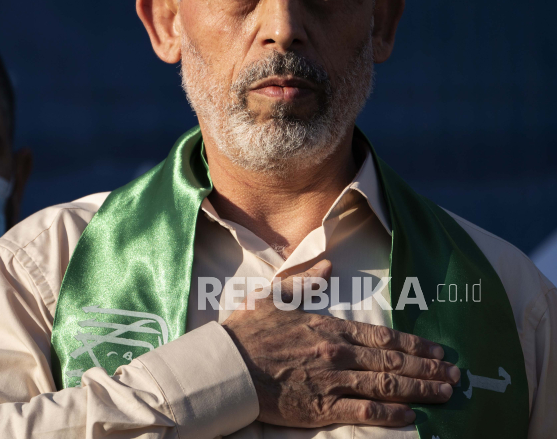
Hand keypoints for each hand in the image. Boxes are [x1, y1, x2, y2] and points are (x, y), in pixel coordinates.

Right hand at [221, 260, 459, 427]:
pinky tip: (411, 415)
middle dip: (429, 368)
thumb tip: (329, 266)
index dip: (415, 344)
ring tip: (445, 394)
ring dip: (420, 389)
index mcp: (329, 327)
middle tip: (455, 375)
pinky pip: (366, 412)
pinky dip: (392, 414)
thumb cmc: (247, 331)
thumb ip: (305, 281)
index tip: (438, 350)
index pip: (383, 335)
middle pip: (393, 360)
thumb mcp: (274, 296)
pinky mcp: (322, 408)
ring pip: (387, 385)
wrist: (226, 366)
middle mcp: (338, 353)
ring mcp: (332, 381)